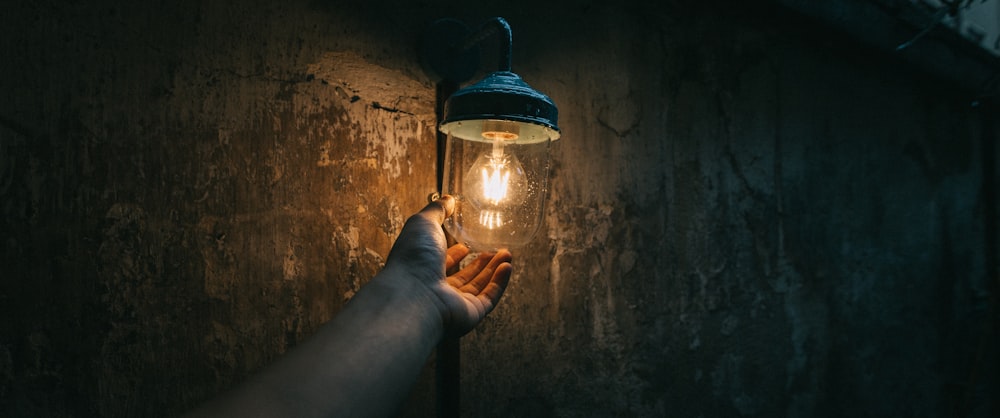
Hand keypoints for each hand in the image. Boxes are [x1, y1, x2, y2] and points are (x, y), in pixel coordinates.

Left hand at [383, 195, 512, 335]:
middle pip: (464, 276)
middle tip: (495, 249)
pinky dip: (500, 283)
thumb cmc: (413, 259)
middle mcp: (437, 288)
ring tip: (507, 253)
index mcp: (423, 269)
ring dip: (494, 269)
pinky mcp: (470, 314)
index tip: (468, 243)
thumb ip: (437, 210)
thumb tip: (448, 198)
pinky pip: (489, 298)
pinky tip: (508, 266)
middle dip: (480, 262)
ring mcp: (454, 303)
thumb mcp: (423, 223)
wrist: (414, 294)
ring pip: (479, 286)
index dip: (455, 253)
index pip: (442, 262)